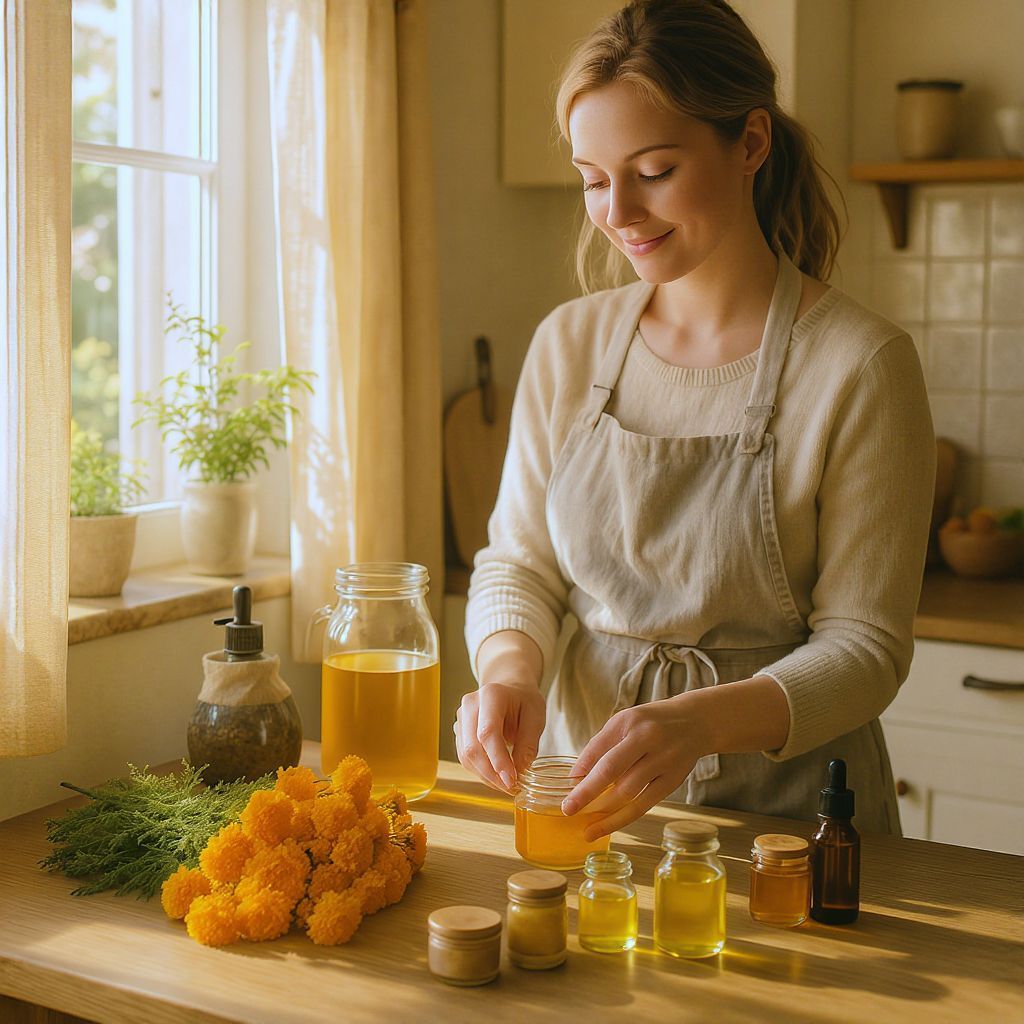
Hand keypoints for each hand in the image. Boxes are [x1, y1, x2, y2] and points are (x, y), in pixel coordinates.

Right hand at [454, 681, 545, 793]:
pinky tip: (498, 776)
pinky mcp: (459, 732)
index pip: (488, 732)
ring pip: (466, 756)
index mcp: (491, 695)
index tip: (512, 780)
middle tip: (512, 788)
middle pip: (472, 747)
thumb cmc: (523, 701)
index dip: (498, 760)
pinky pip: (465, 757)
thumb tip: (519, 771)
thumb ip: (528, 743)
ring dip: (486, 776)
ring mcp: (461, 718)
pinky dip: (482, 772)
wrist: (508, 690)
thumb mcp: (536, 716)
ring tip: (508, 784)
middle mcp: (470, 705)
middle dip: (491, 774)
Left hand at [562, 694, 709, 839]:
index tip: (565, 788)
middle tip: (568, 810)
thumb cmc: (651, 723)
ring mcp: (663, 762)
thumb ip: (600, 746)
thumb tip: (576, 777)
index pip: (599, 749)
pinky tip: (608, 826)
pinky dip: (624, 818)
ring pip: (629, 793)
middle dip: (588, 793)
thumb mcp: (624, 722)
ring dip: (605, 813)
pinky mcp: (673, 781)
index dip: (580, 770)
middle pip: (612, 771)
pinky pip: (645, 804)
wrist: (695, 722)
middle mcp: (649, 740)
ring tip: (587, 829)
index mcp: (631, 723)